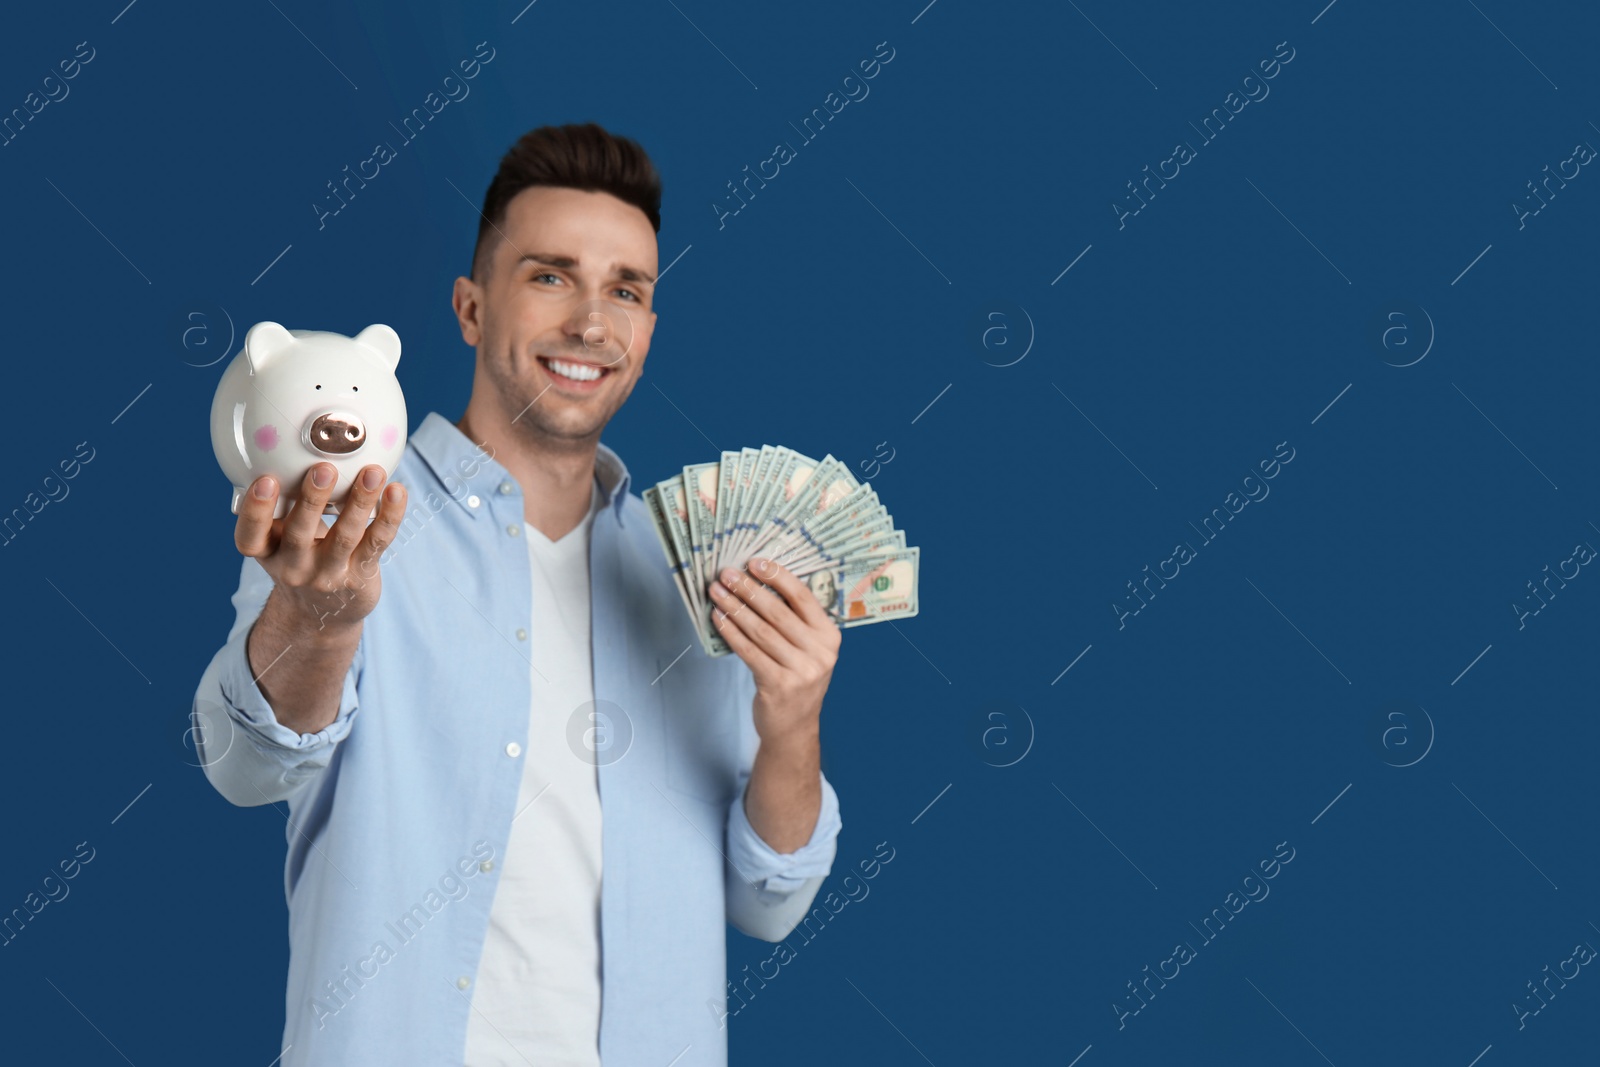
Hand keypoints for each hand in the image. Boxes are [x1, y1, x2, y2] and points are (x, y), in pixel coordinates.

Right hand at [235, 461, 406, 634]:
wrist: (323, 613)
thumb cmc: (301, 556)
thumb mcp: (281, 539)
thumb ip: (284, 504)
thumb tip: (296, 445)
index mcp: (266, 552)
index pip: (250, 537)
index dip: (256, 510)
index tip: (264, 479)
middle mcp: (293, 567)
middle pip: (300, 533)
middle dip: (312, 499)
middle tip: (324, 467)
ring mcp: (328, 575)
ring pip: (345, 536)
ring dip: (360, 501)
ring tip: (373, 472)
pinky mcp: (359, 576)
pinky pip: (377, 543)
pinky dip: (389, 516)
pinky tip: (396, 491)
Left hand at [709, 557, 839, 745]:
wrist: (795, 727)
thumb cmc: (796, 678)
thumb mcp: (807, 649)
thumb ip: (793, 621)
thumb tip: (756, 582)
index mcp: (830, 636)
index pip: (802, 597)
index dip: (777, 577)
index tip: (754, 562)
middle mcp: (820, 652)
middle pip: (778, 612)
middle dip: (748, 589)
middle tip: (726, 574)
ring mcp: (801, 671)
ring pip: (760, 631)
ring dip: (734, 608)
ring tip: (717, 592)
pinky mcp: (779, 685)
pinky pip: (749, 652)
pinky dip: (731, 632)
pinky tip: (718, 618)